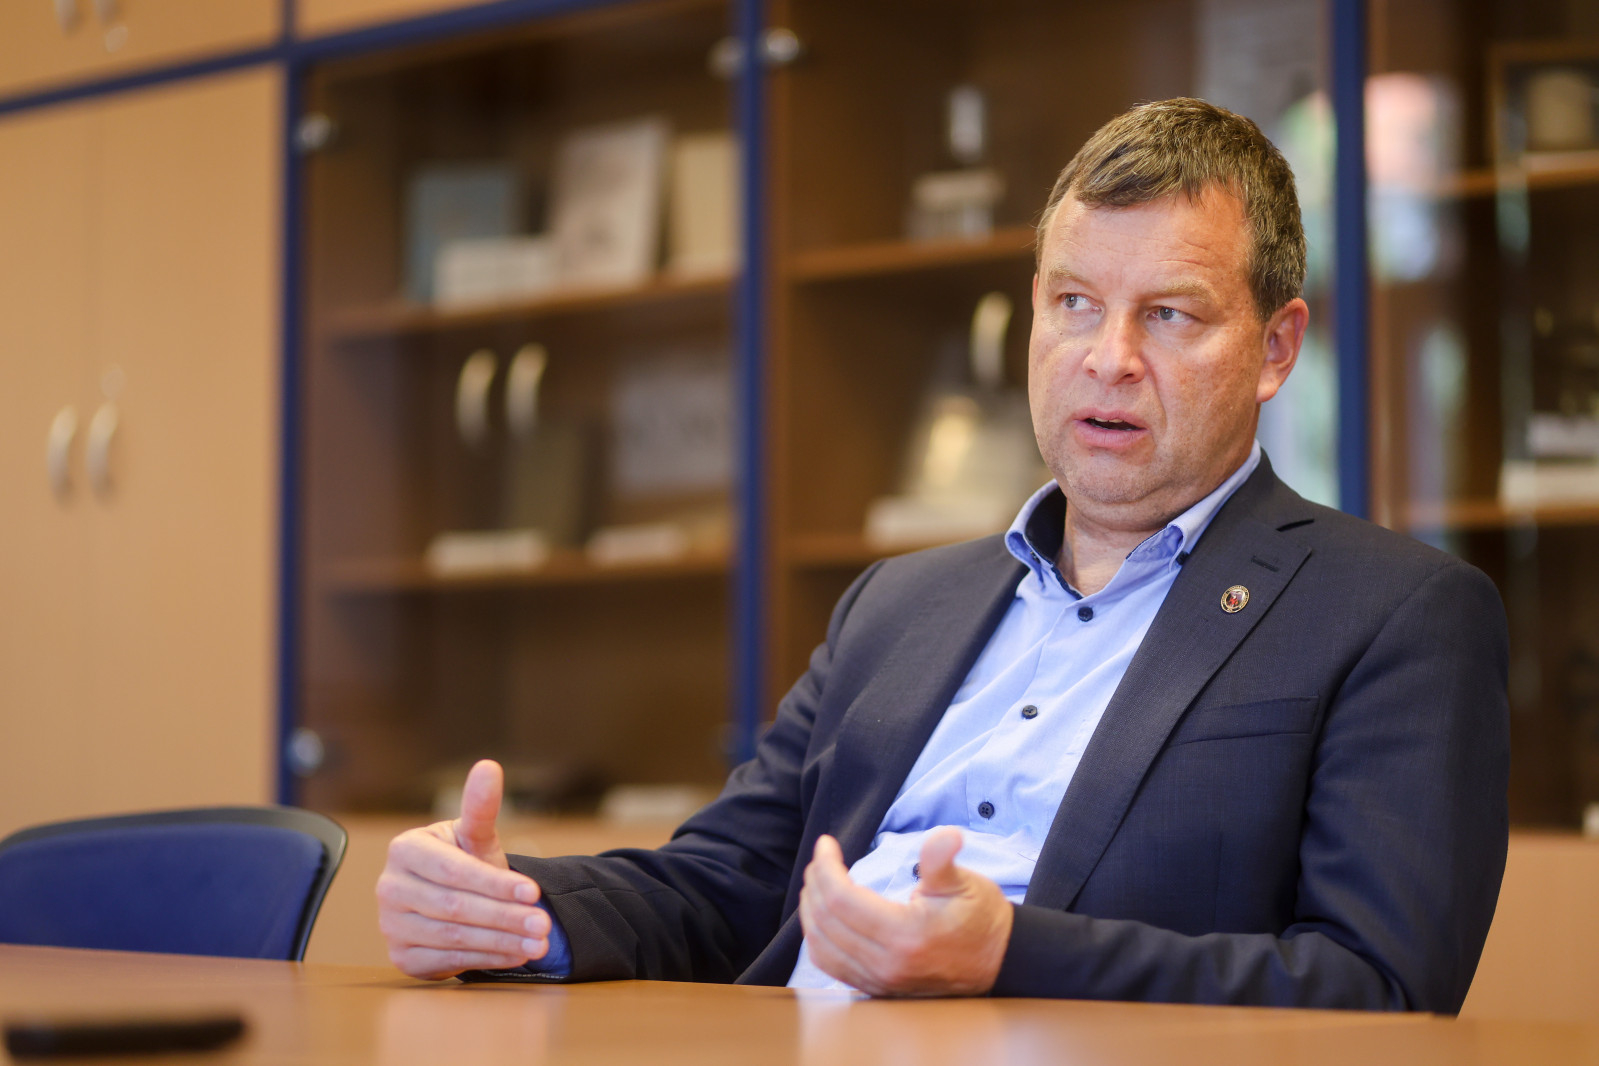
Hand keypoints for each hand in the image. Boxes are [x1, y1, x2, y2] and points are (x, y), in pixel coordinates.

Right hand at [376, 759, 551, 978]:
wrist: (452, 894)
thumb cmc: (464, 858)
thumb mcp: (475, 834)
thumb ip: (480, 805)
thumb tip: (489, 767)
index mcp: (404, 849)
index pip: (454, 871)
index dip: (495, 883)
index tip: (534, 891)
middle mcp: (390, 888)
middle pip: (455, 907)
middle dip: (505, 917)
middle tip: (544, 924)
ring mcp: (390, 925)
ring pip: (454, 937)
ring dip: (502, 941)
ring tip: (539, 942)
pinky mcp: (402, 957)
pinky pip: (448, 961)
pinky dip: (488, 958)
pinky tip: (517, 953)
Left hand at [798, 828, 1013, 996]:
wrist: (998, 962)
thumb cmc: (980, 919)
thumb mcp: (965, 883)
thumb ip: (942, 861)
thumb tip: (946, 836)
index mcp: (905, 936)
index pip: (842, 899)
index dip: (827, 866)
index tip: (826, 843)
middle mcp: (886, 965)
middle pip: (826, 921)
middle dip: (815, 883)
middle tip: (821, 858)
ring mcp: (879, 981)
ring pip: (821, 946)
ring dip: (810, 910)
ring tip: (816, 882)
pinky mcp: (876, 989)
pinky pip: (831, 965)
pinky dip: (818, 937)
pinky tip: (822, 917)